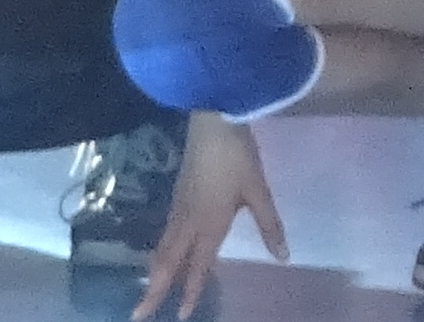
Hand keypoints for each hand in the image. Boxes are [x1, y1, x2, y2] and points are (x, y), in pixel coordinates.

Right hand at [136, 111, 280, 321]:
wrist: (211, 122)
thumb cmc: (237, 156)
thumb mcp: (258, 191)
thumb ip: (270, 225)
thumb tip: (284, 256)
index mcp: (209, 224)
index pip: (197, 266)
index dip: (191, 291)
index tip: (182, 316)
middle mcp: (187, 222)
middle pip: (166, 263)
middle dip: (154, 291)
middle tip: (139, 316)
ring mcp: (177, 210)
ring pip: (161, 250)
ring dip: (154, 275)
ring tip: (149, 295)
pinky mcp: (175, 199)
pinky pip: (163, 236)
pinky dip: (159, 255)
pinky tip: (163, 259)